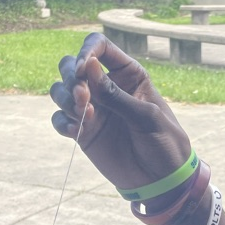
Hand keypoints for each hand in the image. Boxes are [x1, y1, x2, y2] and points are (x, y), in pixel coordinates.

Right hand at [50, 33, 192, 193]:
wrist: (161, 179)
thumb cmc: (164, 143)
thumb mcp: (146, 116)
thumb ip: (115, 94)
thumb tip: (88, 65)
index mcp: (127, 73)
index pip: (99, 46)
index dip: (86, 51)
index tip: (84, 70)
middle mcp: (106, 86)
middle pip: (72, 65)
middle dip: (71, 77)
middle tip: (82, 97)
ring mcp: (93, 108)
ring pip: (60, 90)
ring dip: (65, 98)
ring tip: (83, 115)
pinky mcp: (83, 131)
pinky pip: (60, 119)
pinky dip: (63, 122)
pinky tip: (77, 132)